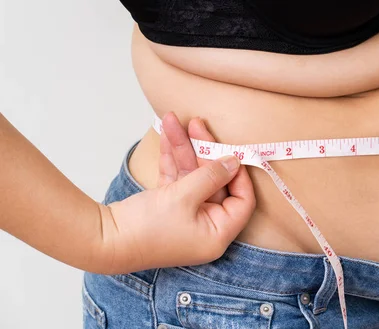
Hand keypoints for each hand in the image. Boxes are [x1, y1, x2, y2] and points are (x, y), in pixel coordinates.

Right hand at [95, 113, 254, 274]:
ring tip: (174, 119)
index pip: (242, 201)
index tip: (231, 151)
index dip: (239, 174)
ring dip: (183, 148)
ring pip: (192, 176)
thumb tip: (235, 162)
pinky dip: (172, 158)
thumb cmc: (146, 228)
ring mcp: (186, 216)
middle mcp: (205, 226)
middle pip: (215, 182)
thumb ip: (211, 176)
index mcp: (218, 233)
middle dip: (203, 150)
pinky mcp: (167, 207)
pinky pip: (176, 179)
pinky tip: (167, 133)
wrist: (102, 240)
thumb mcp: (184, 197)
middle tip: (197, 123)